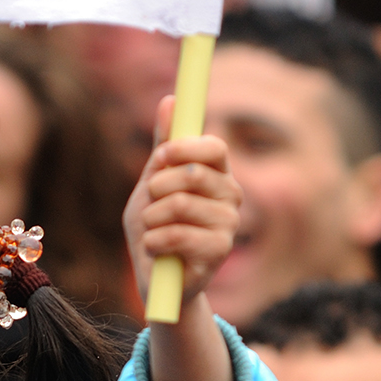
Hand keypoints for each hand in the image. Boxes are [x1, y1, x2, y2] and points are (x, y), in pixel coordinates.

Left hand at [124, 96, 242, 304]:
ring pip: (180, 204)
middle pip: (193, 173)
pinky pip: (178, 234)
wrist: (156, 280)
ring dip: (152, 218)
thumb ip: (163, 146)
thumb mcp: (152, 184)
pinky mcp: (220, 250)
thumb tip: (170, 100)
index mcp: (217, 174)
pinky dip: (154, 240)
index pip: (214, 147)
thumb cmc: (154, 228)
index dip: (184, 147)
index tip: (160, 156)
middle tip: (150, 202)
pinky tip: (156, 249)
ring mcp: (229, 224)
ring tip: (151, 231)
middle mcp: (231, 196)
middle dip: (158, 186)